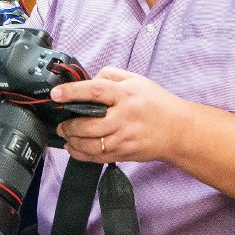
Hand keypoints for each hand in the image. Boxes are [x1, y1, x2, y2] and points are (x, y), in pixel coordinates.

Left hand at [52, 67, 185, 163]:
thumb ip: (110, 75)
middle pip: (88, 124)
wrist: (178, 130)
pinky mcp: (124, 154)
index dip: (72, 92)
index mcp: (126, 95)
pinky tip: (74, 148)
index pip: (95, 91)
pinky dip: (81, 154)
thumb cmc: (156, 103)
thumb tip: (88, 80)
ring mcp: (124, 138)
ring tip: (65, 136)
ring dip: (72, 142)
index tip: (56, 94)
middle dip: (68, 125)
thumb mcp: (136, 80)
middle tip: (60, 123)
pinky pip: (97, 158)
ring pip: (90, 145)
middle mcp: (124, 118)